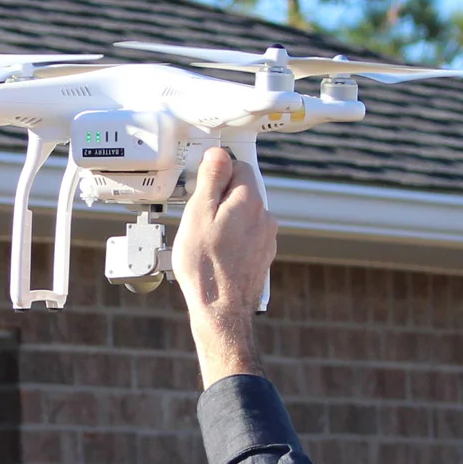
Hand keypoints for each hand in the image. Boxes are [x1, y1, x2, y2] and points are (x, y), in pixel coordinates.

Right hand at [172, 147, 276, 387]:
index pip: (238, 166)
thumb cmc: (205, 265)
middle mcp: (264, 215)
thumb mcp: (198, 215)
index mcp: (249, 200)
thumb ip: (210, 181)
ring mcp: (266, 237)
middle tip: (196, 217)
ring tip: (203, 241)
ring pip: (243, 215)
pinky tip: (215, 255)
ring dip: (226, 220)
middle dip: (220, 198)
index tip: (199, 186)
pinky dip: (232, 239)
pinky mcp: (263, 255)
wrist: (221, 310)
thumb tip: (218, 153)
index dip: (216, 172)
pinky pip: (246, 236)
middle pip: (242, 191)